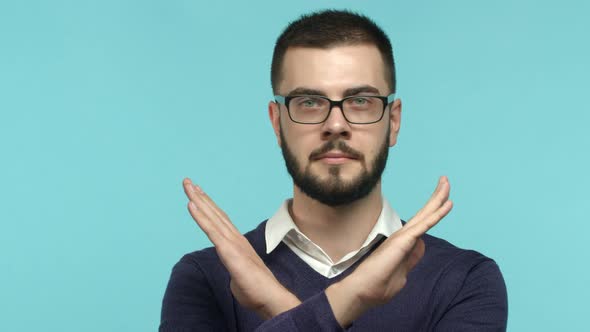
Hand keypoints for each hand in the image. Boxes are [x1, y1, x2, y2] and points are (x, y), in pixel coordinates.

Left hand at [183, 178, 300, 318]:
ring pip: (212, 216)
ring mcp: (232, 242)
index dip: (209, 206)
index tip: (198, 194)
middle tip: (188, 181)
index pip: (220, 221)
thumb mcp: (239, 277)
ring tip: (188, 185)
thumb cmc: (256, 291)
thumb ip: (234, 270)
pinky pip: (211, 230)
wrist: (269, 298)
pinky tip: (191, 204)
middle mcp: (235, 238)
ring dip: (198, 199)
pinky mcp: (228, 250)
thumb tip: (234, 275)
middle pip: (214, 213)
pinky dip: (200, 216)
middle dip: (200, 196)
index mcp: (237, 243)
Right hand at [326, 176, 452, 327]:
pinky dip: (436, 215)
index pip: (422, 224)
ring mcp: (403, 237)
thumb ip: (411, 259)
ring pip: (425, 215)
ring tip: (446, 182)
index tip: (444, 203)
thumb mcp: (401, 274)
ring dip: (438, 199)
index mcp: (403, 244)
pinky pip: (424, 225)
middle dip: (436, 197)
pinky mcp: (403, 242)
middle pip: (424, 213)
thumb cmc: (377, 286)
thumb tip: (419, 248)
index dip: (433, 213)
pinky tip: (447, 205)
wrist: (361, 291)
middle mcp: (403, 236)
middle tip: (445, 180)